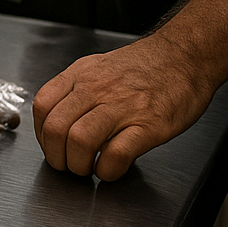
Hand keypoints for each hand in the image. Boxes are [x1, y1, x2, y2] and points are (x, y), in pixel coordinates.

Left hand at [33, 31, 214, 179]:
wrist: (186, 56)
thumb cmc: (145, 66)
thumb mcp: (98, 67)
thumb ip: (74, 89)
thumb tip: (56, 118)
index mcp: (81, 75)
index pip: (42, 107)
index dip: (41, 135)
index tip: (52, 146)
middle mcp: (97, 89)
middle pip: (55, 128)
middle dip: (56, 157)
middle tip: (67, 165)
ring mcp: (123, 106)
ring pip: (79, 141)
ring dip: (78, 165)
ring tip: (88, 168)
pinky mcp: (149, 125)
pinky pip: (116, 154)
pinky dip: (107, 170)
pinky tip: (111, 169)